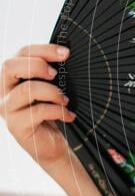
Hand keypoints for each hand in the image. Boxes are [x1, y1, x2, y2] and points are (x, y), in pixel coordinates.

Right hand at [0, 43, 75, 164]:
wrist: (51, 145)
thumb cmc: (50, 113)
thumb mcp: (50, 88)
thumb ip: (50, 72)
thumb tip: (64, 54)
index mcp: (11, 77)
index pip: (20, 53)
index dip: (43, 49)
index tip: (65, 53)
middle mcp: (3, 91)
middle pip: (9, 66)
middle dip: (37, 65)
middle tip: (56, 74)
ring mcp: (7, 109)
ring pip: (26, 89)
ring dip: (52, 92)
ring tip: (65, 100)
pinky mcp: (15, 126)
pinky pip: (37, 111)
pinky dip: (58, 111)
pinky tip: (68, 115)